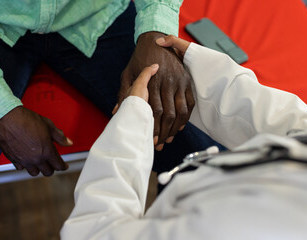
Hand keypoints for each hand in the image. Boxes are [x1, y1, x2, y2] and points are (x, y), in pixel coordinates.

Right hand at [0, 106, 72, 175]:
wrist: (7, 118)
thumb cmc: (27, 120)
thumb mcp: (49, 126)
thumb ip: (60, 137)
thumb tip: (68, 142)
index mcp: (47, 151)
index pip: (58, 165)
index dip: (63, 166)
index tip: (64, 165)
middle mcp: (36, 158)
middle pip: (48, 172)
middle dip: (52, 168)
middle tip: (53, 163)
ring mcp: (24, 160)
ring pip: (34, 173)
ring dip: (39, 169)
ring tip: (41, 162)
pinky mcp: (13, 159)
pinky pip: (21, 168)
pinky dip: (26, 165)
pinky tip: (28, 159)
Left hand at [117, 32, 194, 150]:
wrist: (154, 39)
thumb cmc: (138, 58)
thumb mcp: (127, 74)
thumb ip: (123, 93)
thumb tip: (117, 111)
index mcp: (151, 83)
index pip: (154, 111)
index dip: (154, 127)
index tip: (151, 139)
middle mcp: (167, 83)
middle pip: (168, 113)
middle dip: (164, 132)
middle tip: (160, 144)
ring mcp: (178, 82)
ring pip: (180, 110)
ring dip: (176, 127)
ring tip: (170, 138)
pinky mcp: (186, 81)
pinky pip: (189, 102)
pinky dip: (186, 116)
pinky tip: (180, 126)